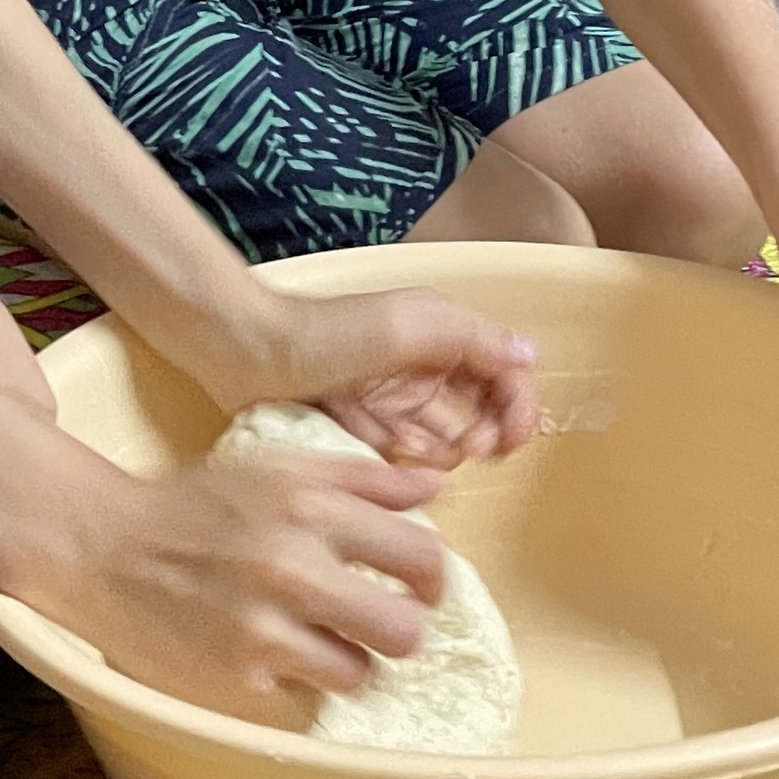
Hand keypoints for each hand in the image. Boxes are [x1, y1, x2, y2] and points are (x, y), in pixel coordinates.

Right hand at [13, 442, 452, 721]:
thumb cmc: (197, 504)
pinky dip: (300, 679)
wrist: (104, 546)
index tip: (416, 585)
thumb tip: (435, 487)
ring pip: (362, 673)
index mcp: (309, 505)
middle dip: (404, 630)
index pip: (421, 555)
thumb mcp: (278, 468)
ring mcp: (264, 627)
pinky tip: (278, 654)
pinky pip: (306, 696)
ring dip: (352, 661)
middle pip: (406, 629)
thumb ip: (362, 476)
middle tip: (383, 623)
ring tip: (327, 643)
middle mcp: (292, 565)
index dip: (431, 578)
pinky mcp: (238, 676)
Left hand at [253, 285, 540, 467]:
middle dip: (476, 437)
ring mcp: (393, 399)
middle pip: (479, 415)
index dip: (515, 410)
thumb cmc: (330, 332)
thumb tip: (531, 354)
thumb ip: (475, 339)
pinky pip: (398, 454)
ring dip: (431, 449)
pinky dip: (392, 453)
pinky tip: (370, 441)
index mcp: (444, 335)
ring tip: (401, 442)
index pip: (505, 377)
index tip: (506, 442)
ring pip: (440, 442)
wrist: (247, 351)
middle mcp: (425, 367)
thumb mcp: (411, 324)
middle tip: (460, 450)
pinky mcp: (363, 425)